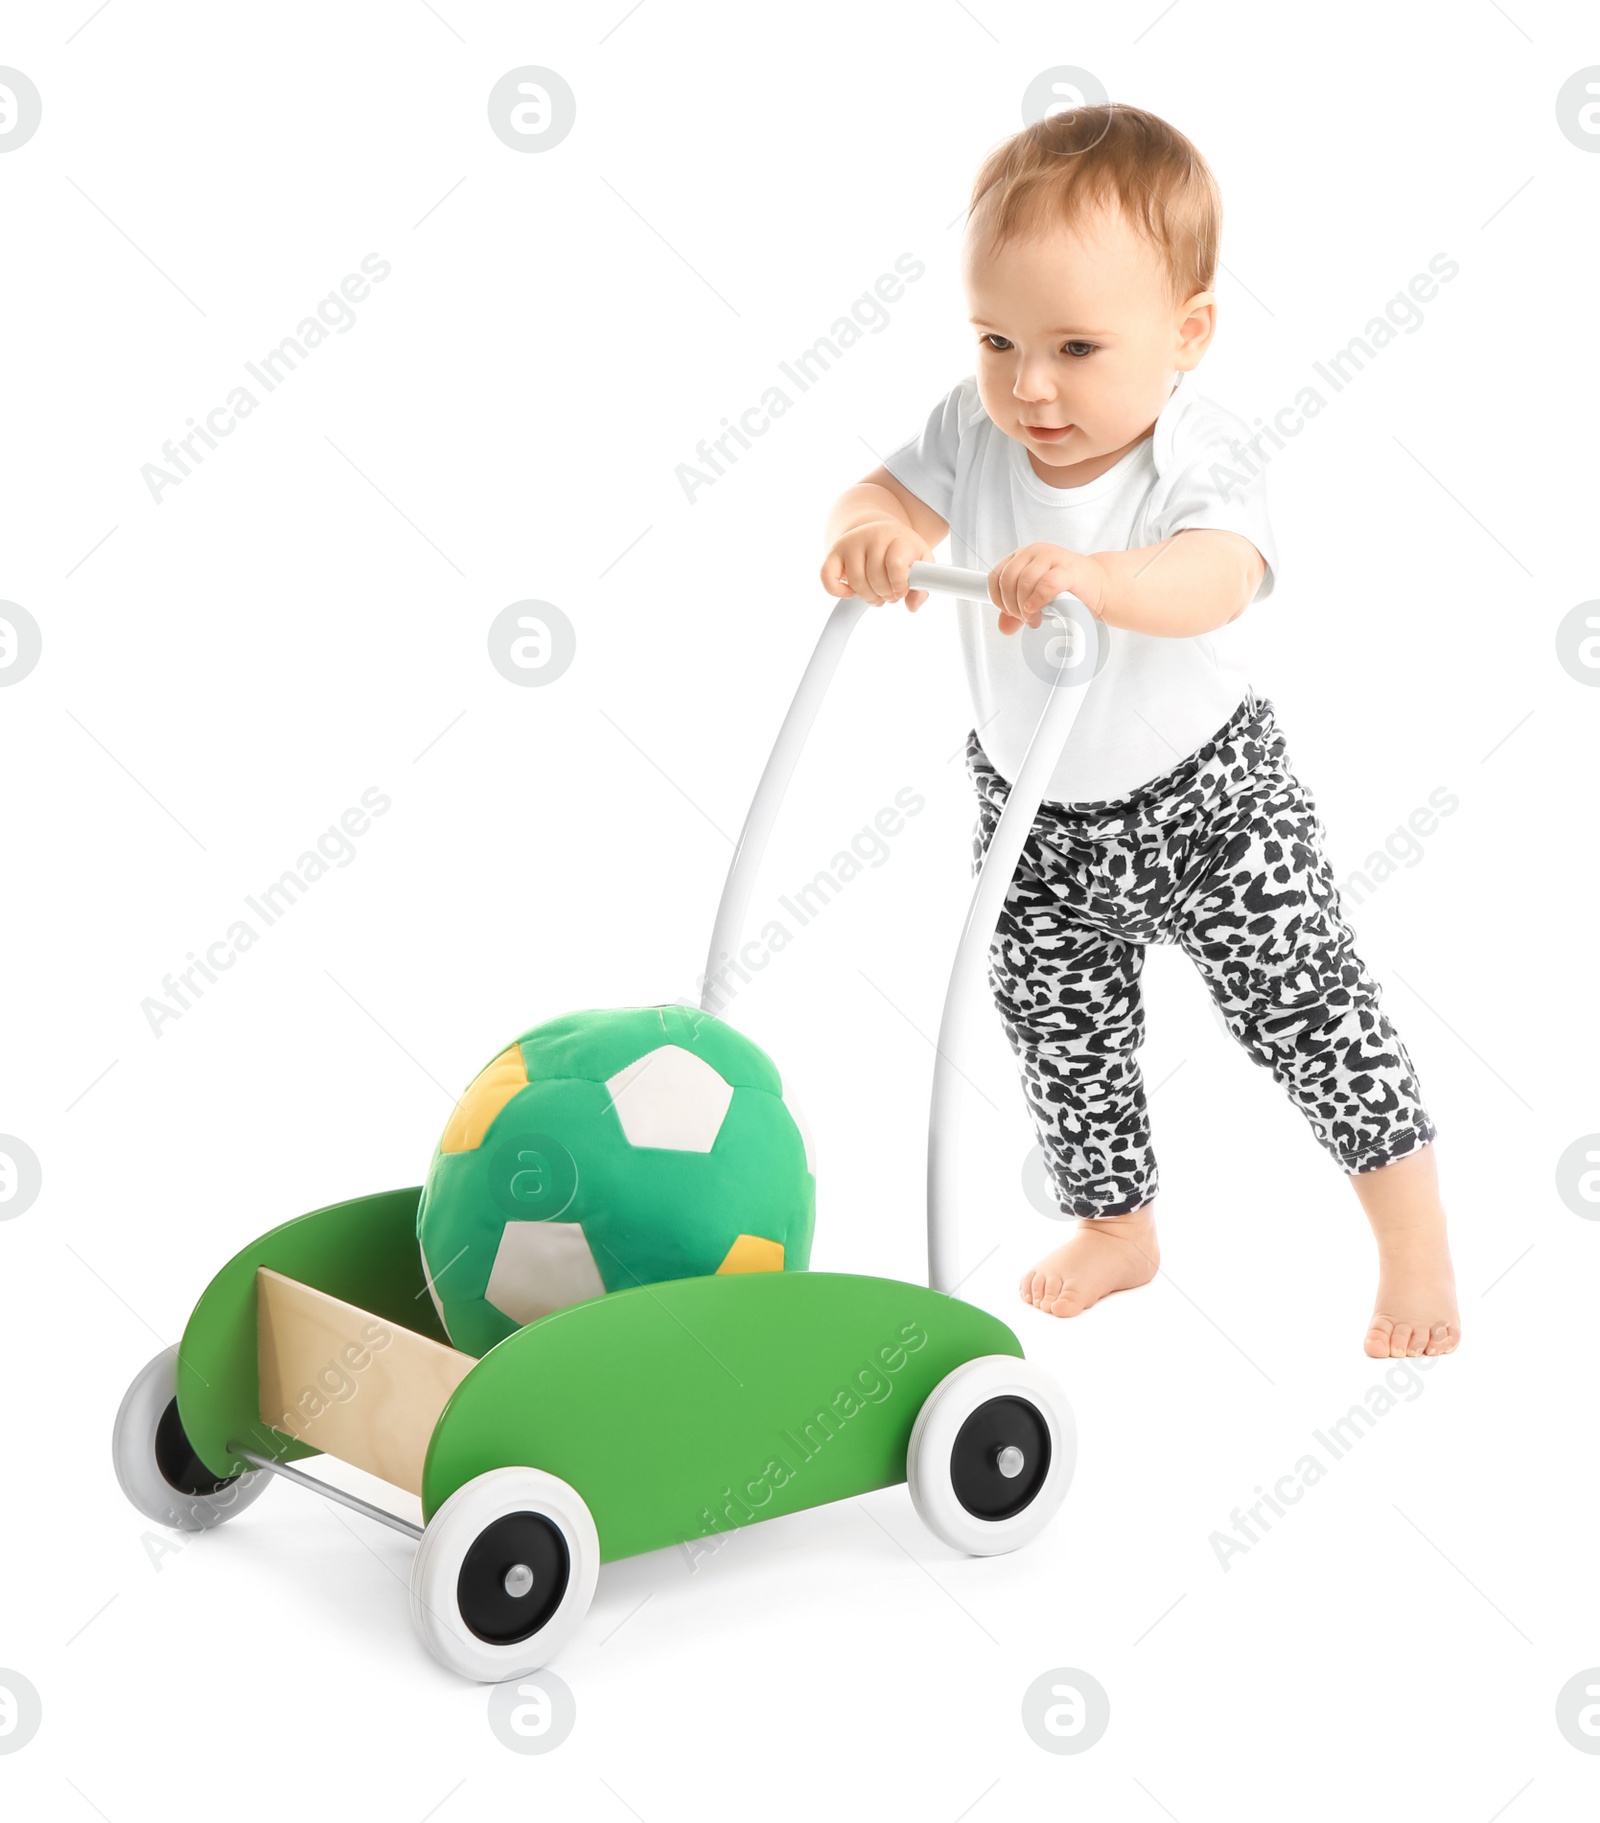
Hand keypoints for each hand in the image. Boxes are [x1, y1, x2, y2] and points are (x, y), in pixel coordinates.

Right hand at [821, 519, 932, 609]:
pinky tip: (851, 593)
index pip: (896, 564)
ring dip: (868, 597)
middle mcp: (873, 536)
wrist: (877, 529)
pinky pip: (827, 577)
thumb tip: (912, 606)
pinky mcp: (834, 552)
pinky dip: (838, 591)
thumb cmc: (901, 550)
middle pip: (875, 578)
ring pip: (856, 582)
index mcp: (898, 537)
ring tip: (877, 595)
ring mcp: (851, 542)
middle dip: (885, 594)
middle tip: (890, 594)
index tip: (901, 590)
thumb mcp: (920, 561)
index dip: (899, 585)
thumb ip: (923, 585)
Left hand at [987, 543, 1109, 633]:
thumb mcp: (1035, 601)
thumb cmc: (1067, 591)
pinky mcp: (1068, 568)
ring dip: (1025, 606)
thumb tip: (1003, 628)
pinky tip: (1039, 609)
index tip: (1009, 613)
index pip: (996, 576)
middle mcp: (1034, 552)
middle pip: (1007, 579)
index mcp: (1022, 557)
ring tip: (1035, 618)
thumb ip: (1017, 613)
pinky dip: (1039, 599)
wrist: (1100, 587)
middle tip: (1024, 618)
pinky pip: (1046, 583)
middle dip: (1012, 605)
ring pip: (1024, 581)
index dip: (998, 598)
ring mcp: (1051, 557)